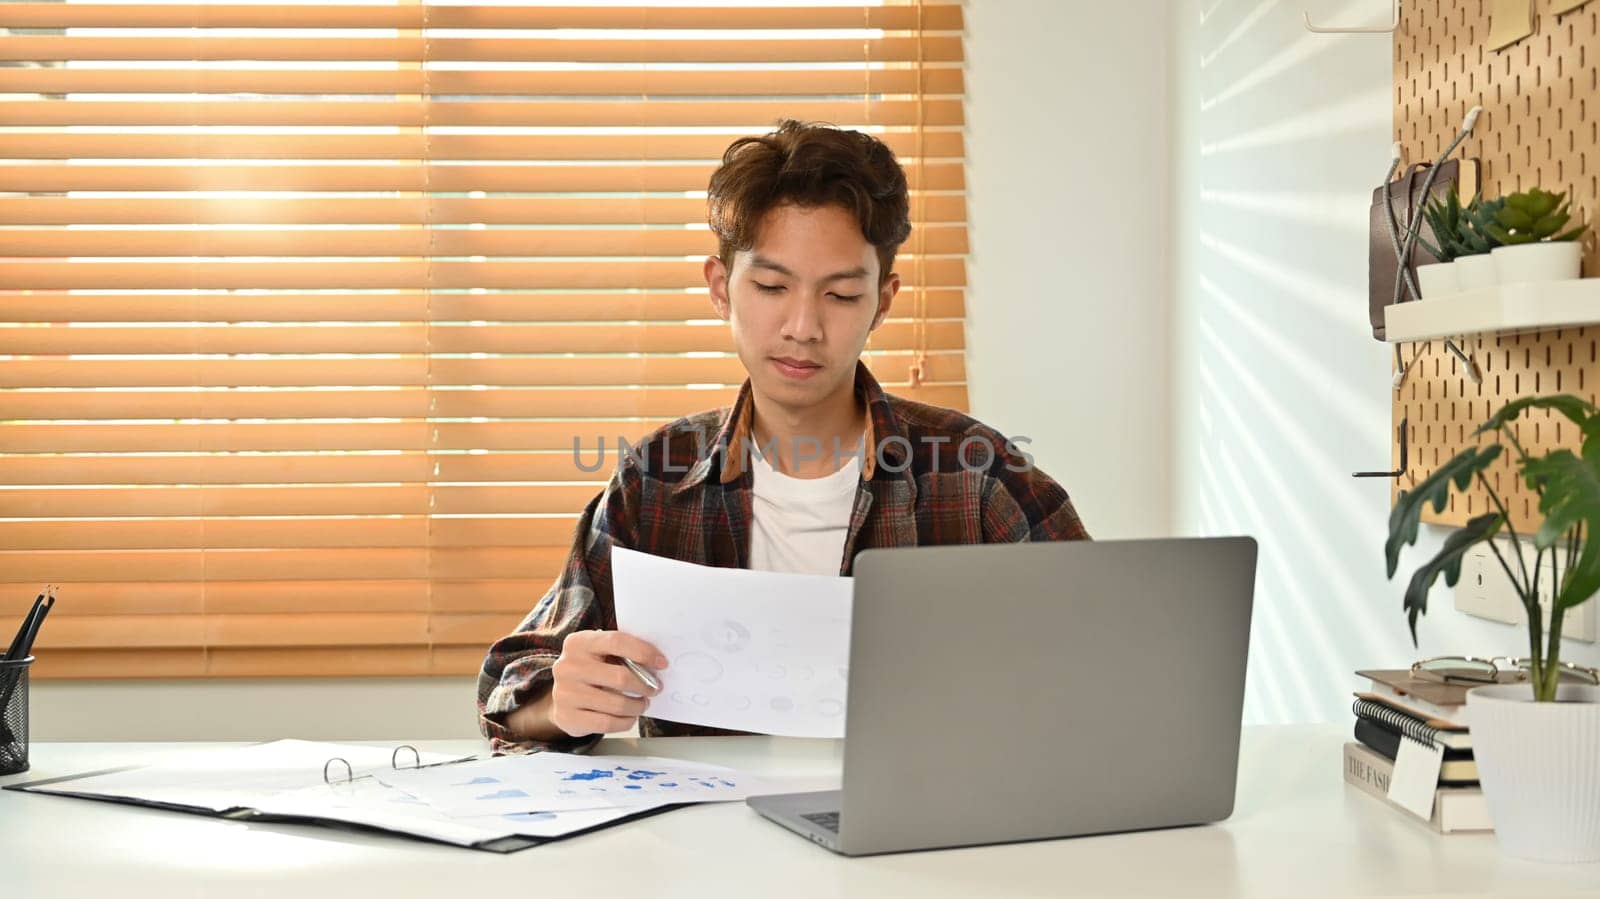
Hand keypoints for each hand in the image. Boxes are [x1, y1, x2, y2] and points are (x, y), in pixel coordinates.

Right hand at [547, 630, 668, 737]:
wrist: (561, 696)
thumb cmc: (590, 671)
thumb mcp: (599, 653)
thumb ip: (621, 653)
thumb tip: (656, 663)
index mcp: (578, 643)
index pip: (616, 641)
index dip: (644, 652)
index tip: (662, 663)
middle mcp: (567, 666)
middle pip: (620, 677)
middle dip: (645, 685)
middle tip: (655, 689)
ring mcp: (564, 693)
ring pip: (617, 704)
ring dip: (637, 706)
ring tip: (642, 704)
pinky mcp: (567, 717)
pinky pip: (607, 723)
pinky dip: (625, 722)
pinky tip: (629, 717)